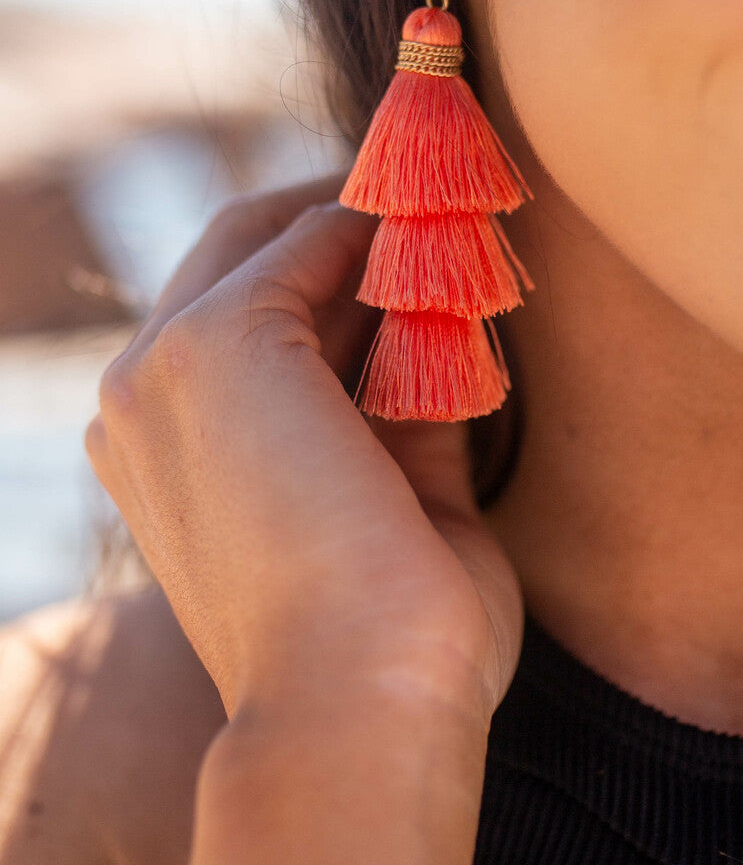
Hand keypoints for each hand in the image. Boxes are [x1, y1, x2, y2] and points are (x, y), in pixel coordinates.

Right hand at [85, 171, 523, 724]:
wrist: (361, 701)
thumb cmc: (387, 633)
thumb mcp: (392, 494)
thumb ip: (400, 403)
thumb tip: (441, 324)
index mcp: (164, 453)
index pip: (235, 320)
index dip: (325, 272)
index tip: (408, 244)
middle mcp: (137, 402)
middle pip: (238, 260)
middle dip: (336, 223)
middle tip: (429, 198)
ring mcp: (161, 367)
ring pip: (263, 240)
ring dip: (359, 214)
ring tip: (447, 200)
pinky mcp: (213, 342)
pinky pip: (302, 245)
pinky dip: (371, 223)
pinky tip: (437, 224)